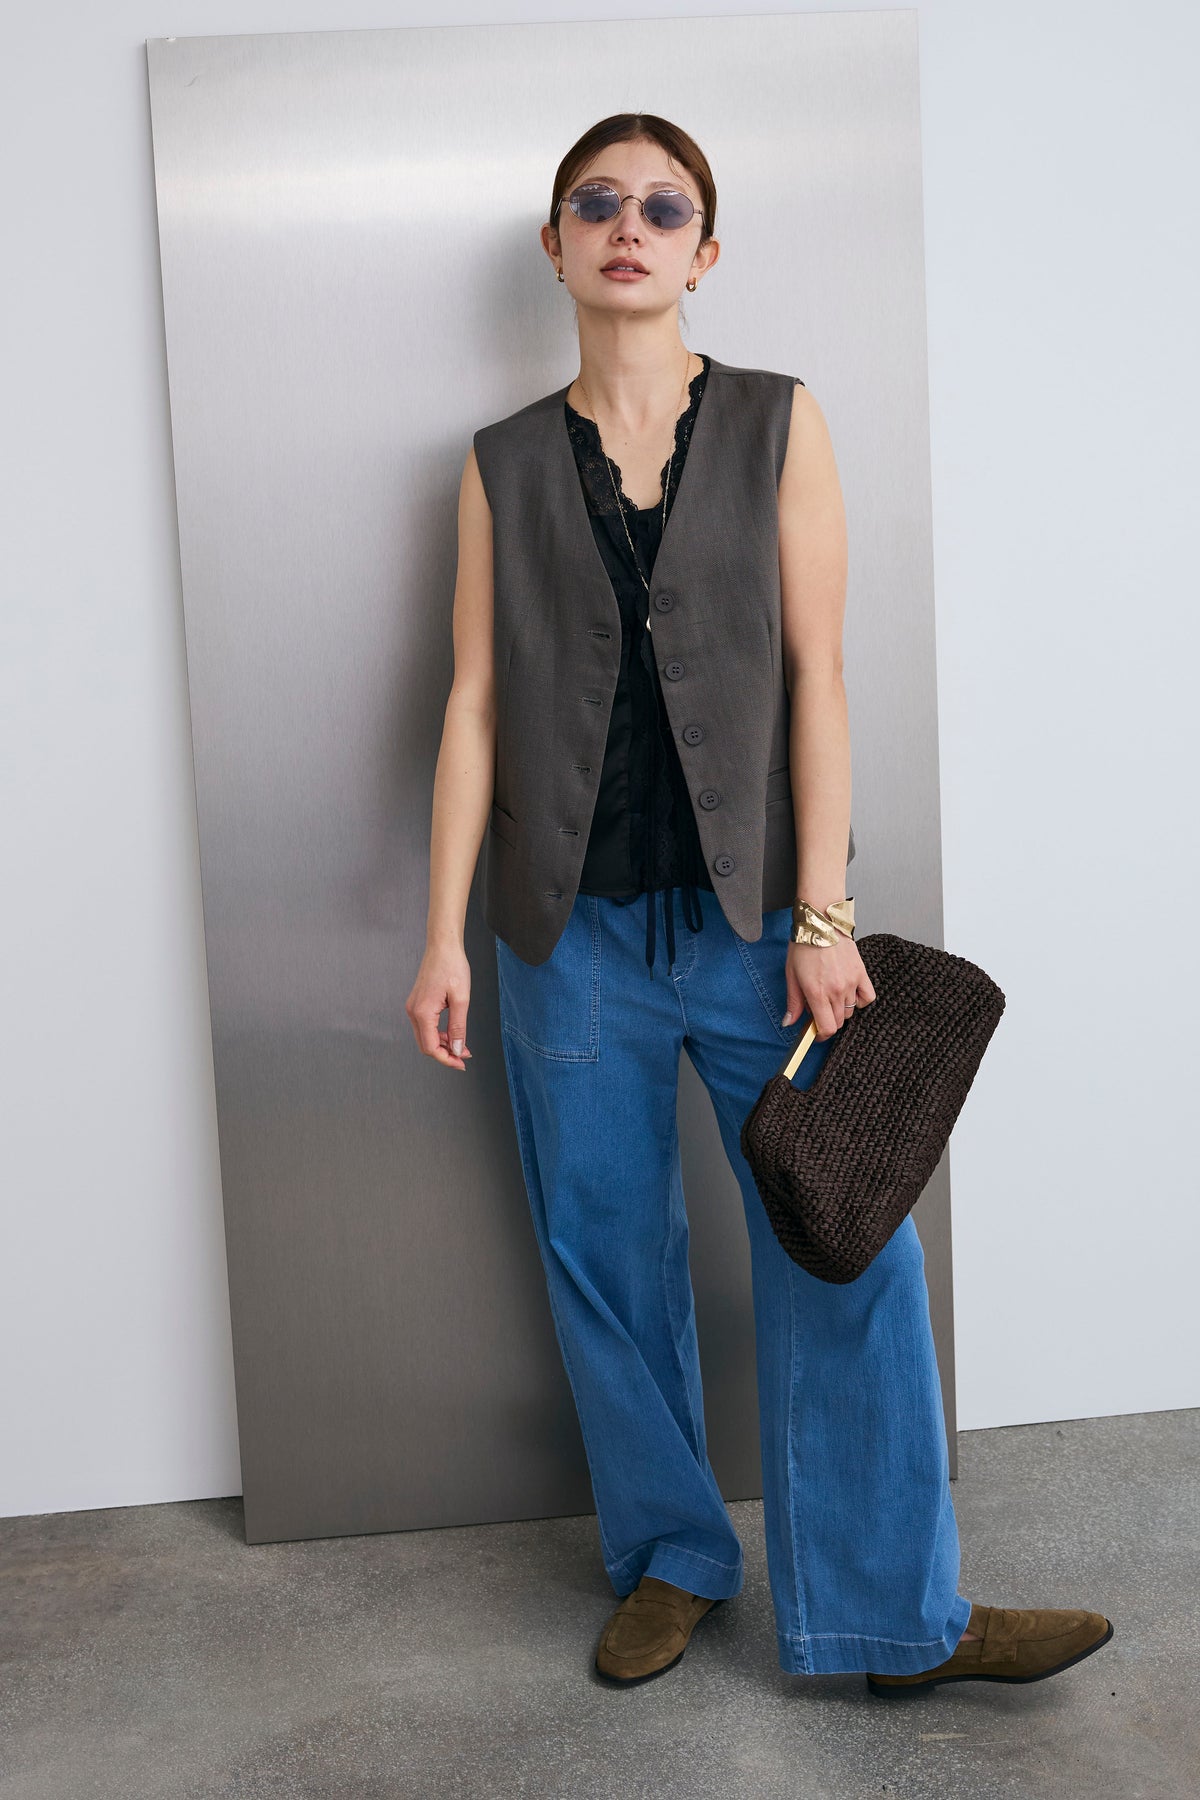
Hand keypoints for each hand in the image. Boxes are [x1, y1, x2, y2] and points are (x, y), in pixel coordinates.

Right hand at [406, 941, 473, 1070]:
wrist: (442, 946)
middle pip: (426, 1045)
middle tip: (464, 1056)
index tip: (462, 1063)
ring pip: (425, 1037)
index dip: (447, 1059)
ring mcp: (413, 1007)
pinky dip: (438, 1033)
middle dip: (445, 1054)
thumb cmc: (452, 967)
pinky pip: (425, 1026)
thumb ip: (458, 1027)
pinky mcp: (418, 1003)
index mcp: (422, 1012)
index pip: (431, 1047)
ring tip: (462, 1045)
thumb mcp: (461, 999)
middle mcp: (413, 1011)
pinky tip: (453, 1033)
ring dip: (443, 1044)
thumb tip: (458, 1049)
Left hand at [781, 935, 875, 1039]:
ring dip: (840, 1011)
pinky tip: (849, 995)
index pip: (827, 1028)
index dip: (821, 1036)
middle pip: (838, 1022)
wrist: (821, 922)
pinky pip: (867, 997)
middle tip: (819, 1012)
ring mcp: (851, 982)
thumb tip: (789, 1022)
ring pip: (850, 1011)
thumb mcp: (791, 974)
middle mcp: (836, 990)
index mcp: (817, 992)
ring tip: (830, 998)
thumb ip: (793, 1001)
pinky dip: (860, 1001)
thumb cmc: (804, 945)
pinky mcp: (861, 973)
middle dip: (828, 1022)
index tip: (816, 1034)